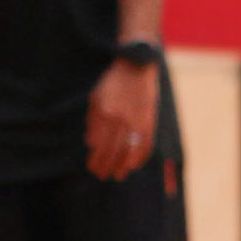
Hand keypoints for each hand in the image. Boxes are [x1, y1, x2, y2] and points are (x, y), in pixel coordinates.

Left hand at [87, 60, 158, 180]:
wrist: (136, 65)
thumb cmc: (112, 82)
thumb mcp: (95, 98)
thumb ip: (93, 121)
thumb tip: (91, 143)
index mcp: (105, 114)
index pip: (99, 146)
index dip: (96, 160)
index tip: (92, 168)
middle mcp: (121, 120)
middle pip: (113, 151)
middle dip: (107, 166)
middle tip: (102, 175)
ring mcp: (137, 121)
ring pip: (130, 151)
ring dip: (123, 166)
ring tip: (118, 175)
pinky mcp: (150, 120)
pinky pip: (146, 143)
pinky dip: (141, 157)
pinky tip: (135, 165)